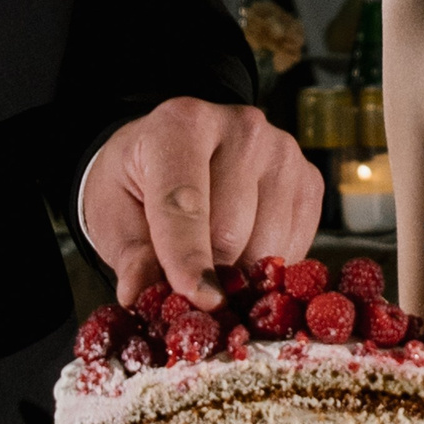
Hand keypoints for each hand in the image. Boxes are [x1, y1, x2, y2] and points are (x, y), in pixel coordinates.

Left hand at [81, 97, 320, 309]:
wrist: (176, 153)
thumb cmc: (141, 183)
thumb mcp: (114, 214)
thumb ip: (130, 255)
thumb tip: (139, 295)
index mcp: (181, 124)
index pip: (185, 203)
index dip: (188, 259)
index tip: (197, 299)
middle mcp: (241, 128)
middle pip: (231, 231)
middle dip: (209, 272)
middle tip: (189, 285)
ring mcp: (282, 152)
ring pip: (268, 246)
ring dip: (240, 274)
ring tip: (214, 264)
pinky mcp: (309, 181)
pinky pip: (294, 248)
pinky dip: (266, 267)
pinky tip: (243, 254)